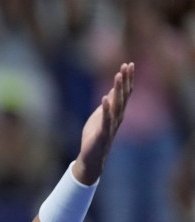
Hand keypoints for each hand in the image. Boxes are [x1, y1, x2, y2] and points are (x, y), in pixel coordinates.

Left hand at [73, 62, 134, 184]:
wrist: (91, 158)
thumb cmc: (95, 137)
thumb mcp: (100, 116)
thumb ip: (108, 104)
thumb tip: (112, 91)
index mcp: (116, 112)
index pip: (124, 92)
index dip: (127, 79)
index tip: (129, 64)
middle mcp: (117, 117)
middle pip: (123, 95)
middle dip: (125, 80)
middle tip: (127, 65)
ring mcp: (111, 125)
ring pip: (117, 105)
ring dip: (117, 90)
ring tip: (117, 75)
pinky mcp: (102, 133)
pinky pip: (105, 120)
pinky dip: (106, 109)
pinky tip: (105, 98)